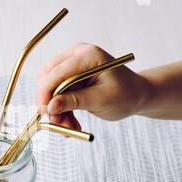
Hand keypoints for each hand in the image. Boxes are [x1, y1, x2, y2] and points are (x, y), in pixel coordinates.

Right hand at [36, 43, 152, 129]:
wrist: (137, 95)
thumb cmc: (126, 95)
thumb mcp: (101, 100)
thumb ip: (74, 101)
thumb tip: (50, 106)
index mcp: (88, 55)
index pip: (56, 73)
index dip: (45, 94)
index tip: (44, 114)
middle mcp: (77, 54)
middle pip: (48, 77)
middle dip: (50, 103)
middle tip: (57, 124)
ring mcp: (73, 62)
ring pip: (50, 86)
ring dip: (56, 109)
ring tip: (69, 127)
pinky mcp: (71, 73)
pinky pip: (56, 91)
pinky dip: (61, 108)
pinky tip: (70, 122)